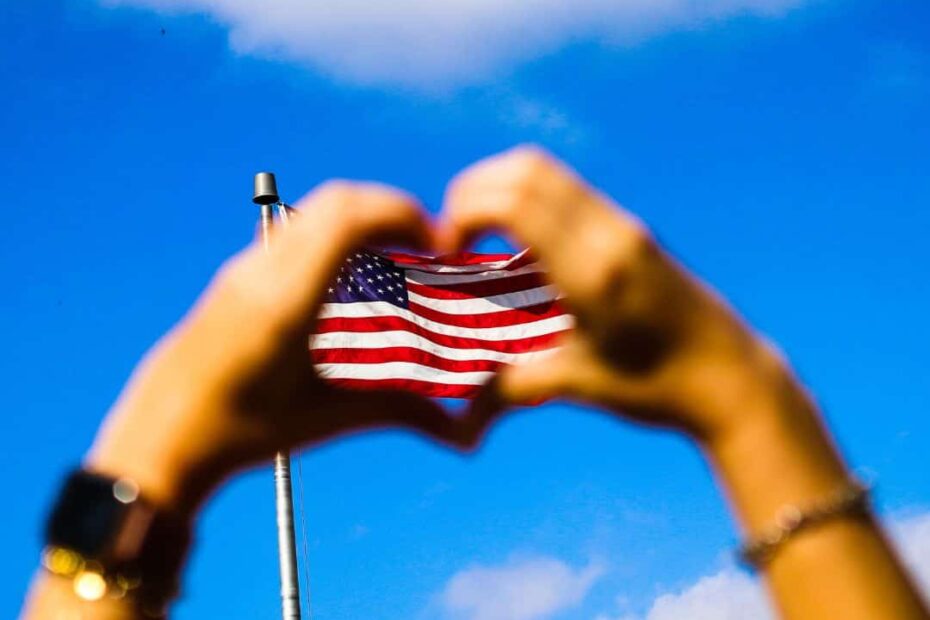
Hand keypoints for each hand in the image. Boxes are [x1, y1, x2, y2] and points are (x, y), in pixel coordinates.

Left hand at [88, 182, 466, 513]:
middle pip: (336, 200)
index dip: (401, 213)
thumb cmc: (240, 433)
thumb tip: (460, 433)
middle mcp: (263, 271)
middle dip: (391, 209)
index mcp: (286, 300)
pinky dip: (336, 235)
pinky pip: (297, 232)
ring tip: (394, 259)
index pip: (349, 218)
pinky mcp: (236, 276)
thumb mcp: (326, 419)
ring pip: (314, 211)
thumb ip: (398, 412)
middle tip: (425, 244)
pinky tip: (350, 282)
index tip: (437, 240)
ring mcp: (245, 268)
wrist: (160, 435)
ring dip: (362, 219)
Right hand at [439, 146, 791, 444]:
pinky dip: (530, 199)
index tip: (449, 249)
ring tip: (482, 235)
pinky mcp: (633, 230)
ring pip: (547, 171)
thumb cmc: (659, 388)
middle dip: (473, 190)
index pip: (516, 200)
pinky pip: (568, 190)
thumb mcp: (581, 386)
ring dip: (502, 189)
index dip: (465, 211)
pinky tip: (522, 246)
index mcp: (593, 271)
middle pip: (526, 168)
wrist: (734, 378)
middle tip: (455, 236)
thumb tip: (461, 421)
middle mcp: (609, 234)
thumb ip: (513, 389)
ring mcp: (625, 226)